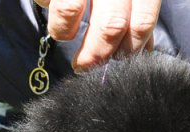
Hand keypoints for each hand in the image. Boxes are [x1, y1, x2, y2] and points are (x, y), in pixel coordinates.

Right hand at [34, 0, 161, 69]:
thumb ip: (138, 13)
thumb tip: (143, 50)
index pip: (141, 23)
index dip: (129, 51)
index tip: (115, 64)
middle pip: (111, 25)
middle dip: (96, 55)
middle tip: (84, 66)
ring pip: (70, 11)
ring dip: (64, 32)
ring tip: (65, 34)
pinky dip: (46, 5)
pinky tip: (51, 3)